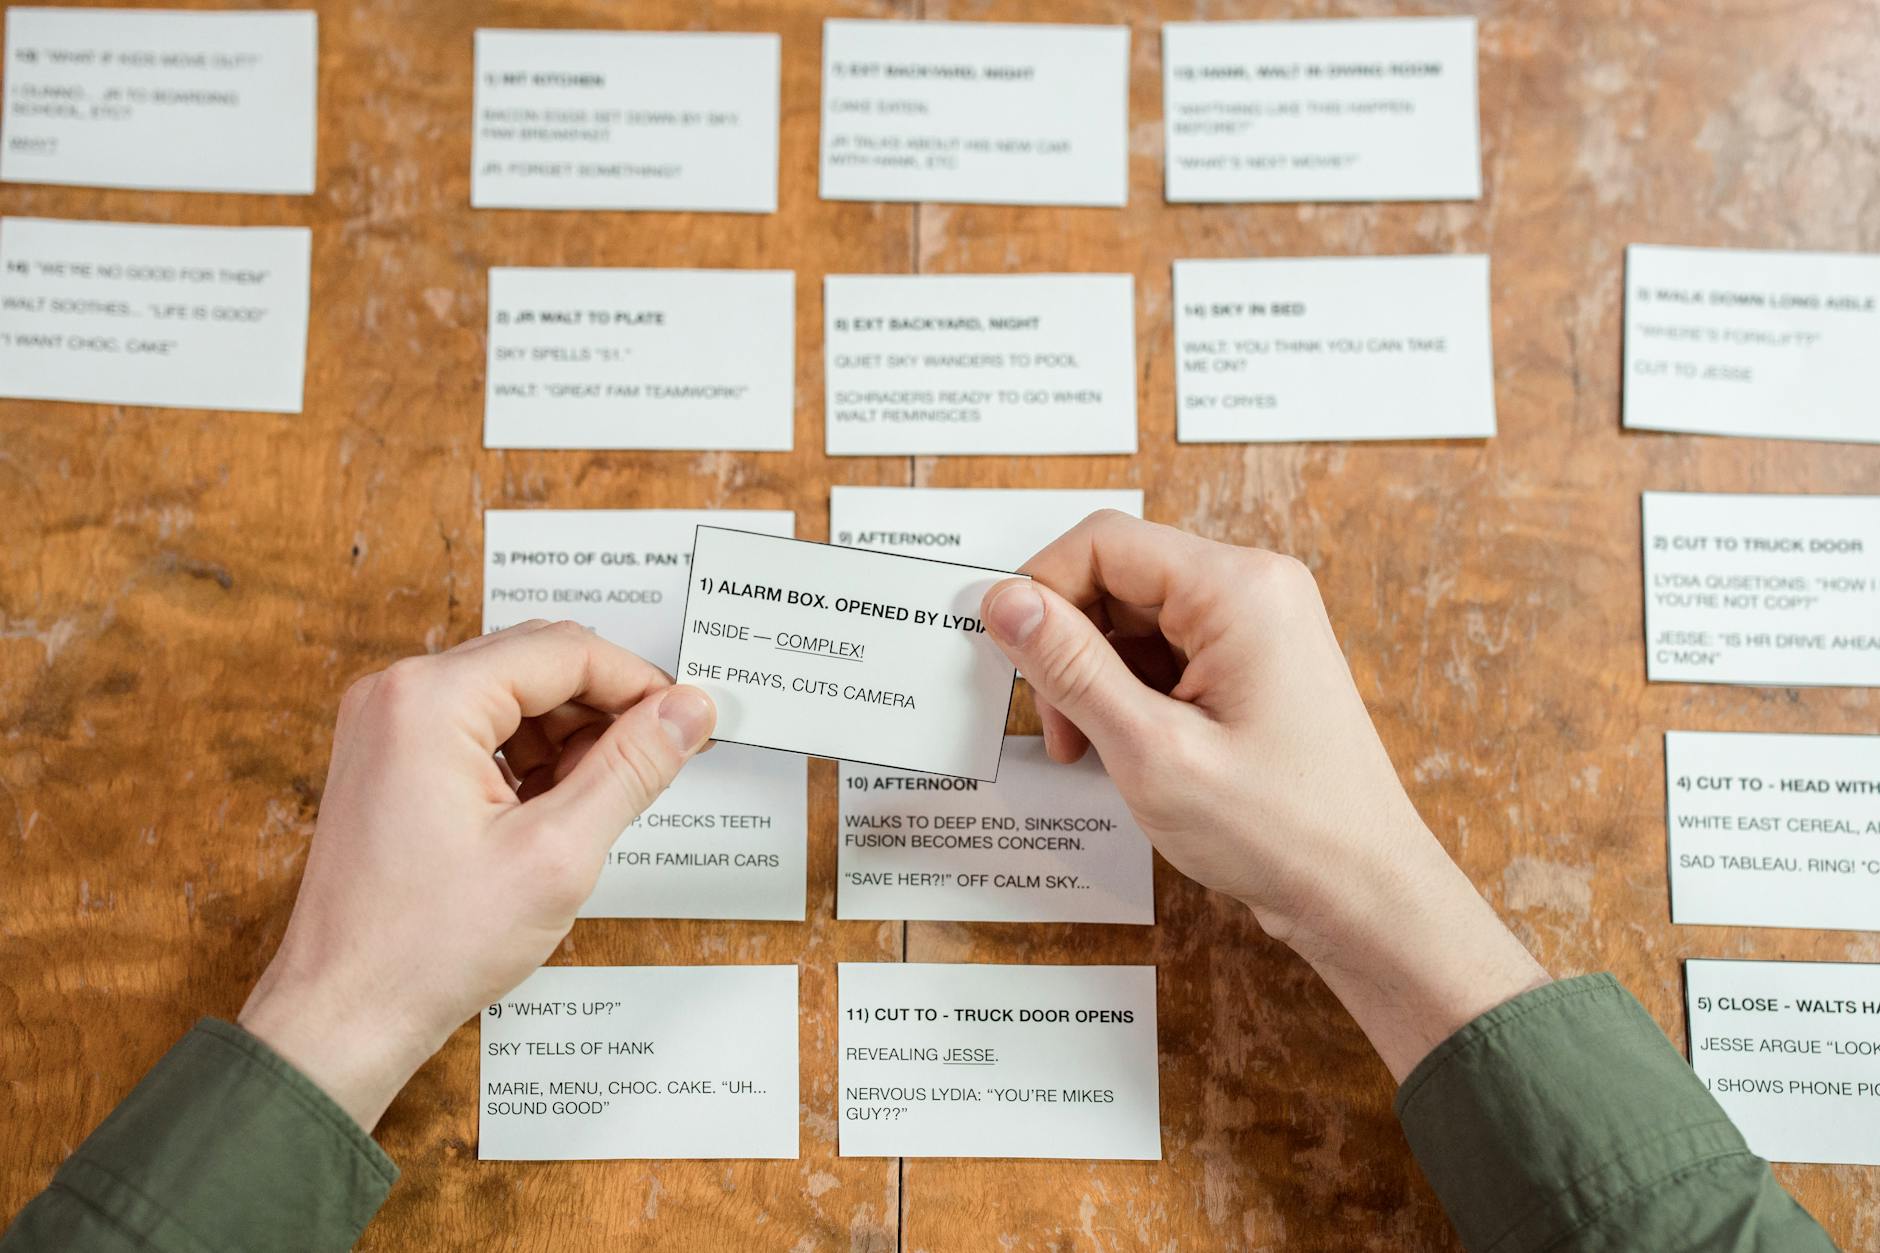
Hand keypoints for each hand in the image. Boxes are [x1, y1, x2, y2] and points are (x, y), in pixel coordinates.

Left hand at [238, 620, 714, 1128]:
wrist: (343, 1015)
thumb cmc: (426, 947)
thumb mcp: (558, 853)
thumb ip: (632, 768)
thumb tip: (687, 711)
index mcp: (430, 701)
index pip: (565, 650)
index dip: (639, 684)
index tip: (687, 722)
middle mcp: (398, 695)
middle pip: (536, 661)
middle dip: (605, 708)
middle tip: (656, 760)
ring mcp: (386, 725)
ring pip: (511, 693)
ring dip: (567, 735)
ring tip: (597, 802)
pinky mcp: (389, 758)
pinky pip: (478, 726)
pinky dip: (527, 756)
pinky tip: (552, 811)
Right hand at [979, 512, 1545, 1079]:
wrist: (1364, 894)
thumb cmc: (1281, 830)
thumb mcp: (1151, 750)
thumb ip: (1071, 668)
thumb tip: (1004, 603)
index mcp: (1238, 589)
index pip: (1104, 543)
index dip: (1041, 591)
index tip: (1009, 657)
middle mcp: (1253, 589)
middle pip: (1118, 576)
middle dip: (1069, 645)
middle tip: (1059, 728)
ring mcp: (1258, 626)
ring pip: (1136, 618)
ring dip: (1095, 676)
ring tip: (1093, 750)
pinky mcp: (1254, 663)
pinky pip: (1167, 651)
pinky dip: (1130, 693)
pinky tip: (1129, 750)